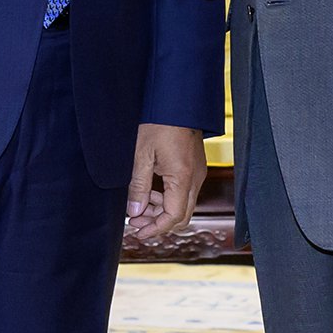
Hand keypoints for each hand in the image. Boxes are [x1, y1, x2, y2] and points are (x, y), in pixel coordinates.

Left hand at [125, 123, 207, 239]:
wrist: (175, 100)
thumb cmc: (158, 122)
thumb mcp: (142, 155)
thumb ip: (139, 186)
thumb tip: (135, 213)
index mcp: (183, 177)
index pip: (173, 217)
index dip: (155, 229)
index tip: (137, 231)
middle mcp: (196, 178)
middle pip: (182, 216)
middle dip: (158, 223)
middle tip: (135, 221)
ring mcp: (198, 172)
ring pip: (184, 205)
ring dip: (162, 211)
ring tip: (139, 206)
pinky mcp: (195, 166)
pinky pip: (185, 192)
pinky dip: (169, 198)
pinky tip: (152, 191)